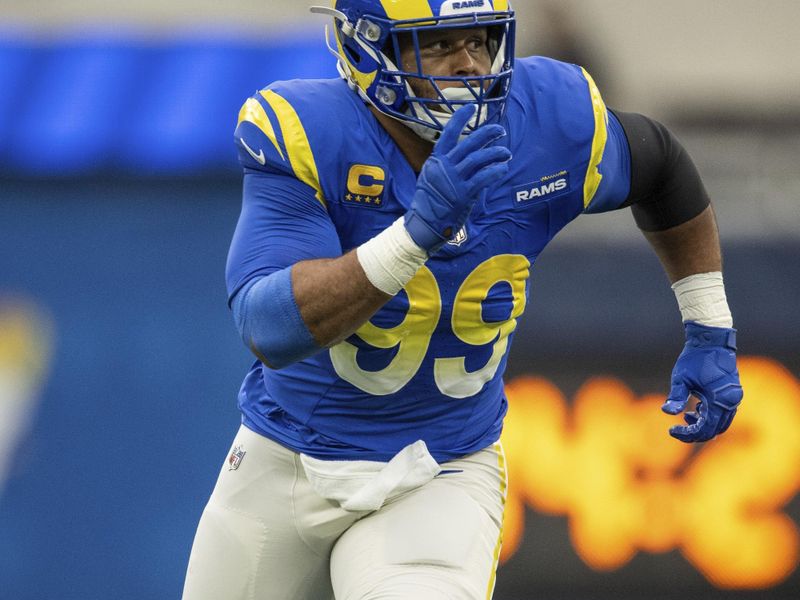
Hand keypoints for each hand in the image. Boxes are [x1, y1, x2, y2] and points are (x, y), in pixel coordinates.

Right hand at [404, 104, 511, 253]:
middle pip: (469, 144)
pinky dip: (495, 171)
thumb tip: (461, 152)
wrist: (424, 224)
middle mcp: (444, 168)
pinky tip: (503, 168)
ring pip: (479, 159)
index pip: (448, 134)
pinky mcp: (464, 194)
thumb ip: (444, 164)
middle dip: (487, 134)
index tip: (472, 107)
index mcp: (436, 161)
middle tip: (500, 130)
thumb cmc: (428, 201)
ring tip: (506, 152)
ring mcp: (454, 181)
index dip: (460, 119)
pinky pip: (483, 178)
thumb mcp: (430, 176)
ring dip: (495, 153)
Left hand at [662, 322, 742, 441]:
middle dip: (695, 432)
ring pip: (721, 423)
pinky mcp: (734, 394)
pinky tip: (695, 409)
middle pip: (714, 430)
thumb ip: (675, 397)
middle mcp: (730, 402)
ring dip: (704, 424)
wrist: (711, 341)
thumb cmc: (694, 359)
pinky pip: (724, 413)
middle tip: (677, 429)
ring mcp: (734, 398)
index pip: (705, 428)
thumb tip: (666, 412)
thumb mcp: (681, 379)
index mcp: (718, 400)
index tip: (671, 430)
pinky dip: (710, 416)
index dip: (687, 434)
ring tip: (686, 415)